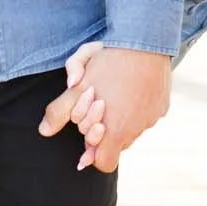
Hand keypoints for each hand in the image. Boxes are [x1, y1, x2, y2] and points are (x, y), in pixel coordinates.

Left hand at [39, 43, 169, 172]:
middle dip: (105, 131)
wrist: (144, 42)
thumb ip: (59, 112)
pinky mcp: (162, 106)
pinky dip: (137, 108)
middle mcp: (136, 130)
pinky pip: (147, 115)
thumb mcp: (77, 88)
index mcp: (115, 132)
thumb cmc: (108, 64)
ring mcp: (152, 118)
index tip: (88, 137)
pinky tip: (130, 87)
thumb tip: (44, 131)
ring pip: (132, 129)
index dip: (94, 153)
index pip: (104, 163)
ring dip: (121, 119)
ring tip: (113, 93)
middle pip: (117, 144)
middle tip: (97, 106)